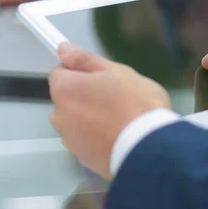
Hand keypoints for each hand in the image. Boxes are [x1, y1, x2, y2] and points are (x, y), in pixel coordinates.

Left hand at [50, 43, 170, 177]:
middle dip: (83, 96)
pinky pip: (85, 141)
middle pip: (66, 99)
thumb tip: (63, 49)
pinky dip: (95, 137)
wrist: (148, 147)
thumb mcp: (115, 71)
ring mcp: (70, 140)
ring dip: (88, 118)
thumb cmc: (134, 102)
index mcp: (65, 90)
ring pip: (75, 121)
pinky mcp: (83, 159)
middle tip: (114, 97)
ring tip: (117, 119)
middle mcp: (59, 116)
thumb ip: (85, 59)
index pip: (59, 73)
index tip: (101, 77)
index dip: (79, 72)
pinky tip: (117, 136)